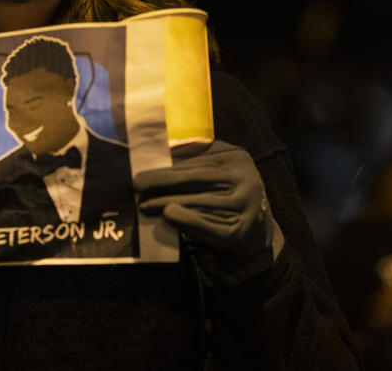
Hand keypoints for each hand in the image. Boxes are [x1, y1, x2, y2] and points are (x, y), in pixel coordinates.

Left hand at [133, 140, 283, 284]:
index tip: (143, 162)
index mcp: (237, 158)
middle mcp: (245, 179)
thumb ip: (195, 160)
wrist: (255, 240)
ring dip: (166, 201)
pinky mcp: (239, 231)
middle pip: (197, 177)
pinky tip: (167, 216)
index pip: (199, 156)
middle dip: (162, 180)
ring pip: (198, 200)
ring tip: (143, 204)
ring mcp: (245, 206)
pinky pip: (207, 224)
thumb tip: (157, 151)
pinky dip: (185, 219)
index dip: (169, 160)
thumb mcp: (219, 173)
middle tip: (137, 184)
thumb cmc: (225, 199)